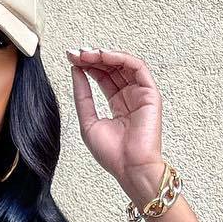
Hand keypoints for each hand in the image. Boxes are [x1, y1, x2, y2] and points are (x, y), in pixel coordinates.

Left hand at [65, 46, 168, 204]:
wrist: (130, 168)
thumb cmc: (112, 154)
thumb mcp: (88, 121)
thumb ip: (83, 96)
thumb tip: (76, 71)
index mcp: (117, 105)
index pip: (102, 78)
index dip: (87, 66)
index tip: (71, 58)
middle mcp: (130, 97)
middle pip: (112, 69)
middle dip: (93, 58)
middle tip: (76, 53)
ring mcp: (141, 94)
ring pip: (124, 65)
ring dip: (105, 56)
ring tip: (87, 54)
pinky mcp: (151, 94)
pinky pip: (137, 68)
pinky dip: (121, 58)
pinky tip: (104, 56)